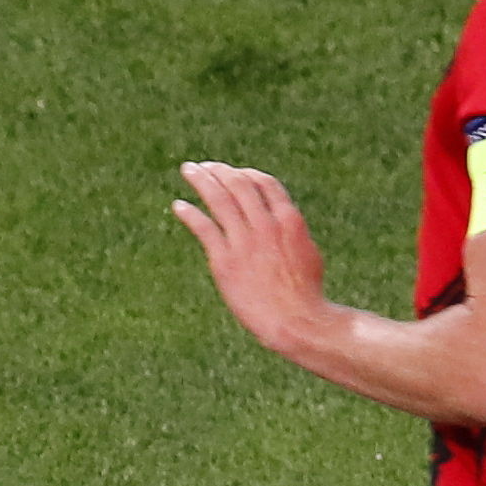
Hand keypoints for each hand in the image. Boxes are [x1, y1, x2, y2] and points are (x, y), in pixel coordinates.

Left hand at [172, 161, 332, 360]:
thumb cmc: (304, 292)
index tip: (233, 173)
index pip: (265, 184)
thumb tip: (282, 221)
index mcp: (289, 220)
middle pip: (239, 185)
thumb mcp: (307, 252)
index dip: (247, 174)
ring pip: (219, 199)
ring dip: (202, 181)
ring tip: (189, 170)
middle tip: (204, 166)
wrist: (294, 319)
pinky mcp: (224, 260)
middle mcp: (266, 224)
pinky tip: (178, 206)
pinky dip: (190, 213)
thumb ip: (291, 232)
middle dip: (220, 171)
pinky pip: (204, 228)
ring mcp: (244, 241)